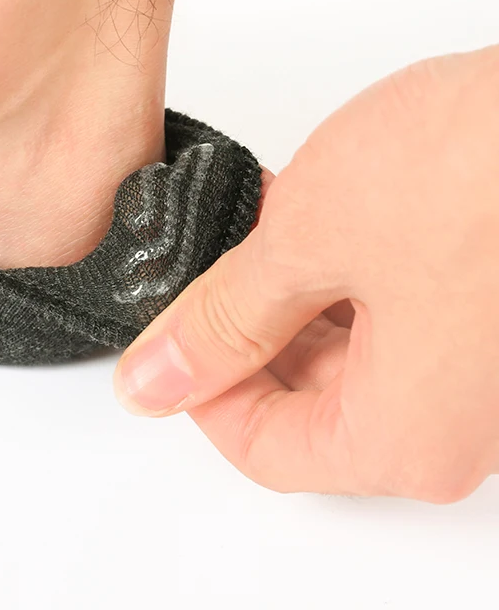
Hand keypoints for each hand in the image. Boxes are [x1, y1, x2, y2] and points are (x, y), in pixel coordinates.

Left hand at [114, 45, 498, 502]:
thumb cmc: (481, 167)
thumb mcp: (308, 243)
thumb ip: (222, 319)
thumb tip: (155, 376)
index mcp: (405, 437)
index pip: (264, 451)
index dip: (201, 391)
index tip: (170, 336)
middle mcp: (459, 423)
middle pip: (309, 407)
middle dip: (248, 332)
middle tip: (209, 271)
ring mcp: (482, 370)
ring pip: (350, 359)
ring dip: (292, 295)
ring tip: (261, 226)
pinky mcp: (492, 314)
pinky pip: (398, 321)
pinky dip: (343, 277)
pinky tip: (317, 216)